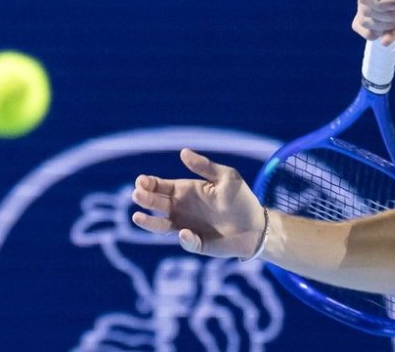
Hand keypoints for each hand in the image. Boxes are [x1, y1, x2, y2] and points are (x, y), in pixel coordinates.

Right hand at [131, 149, 265, 258]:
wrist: (256, 225)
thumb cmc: (241, 199)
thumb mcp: (227, 177)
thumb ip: (205, 167)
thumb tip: (183, 152)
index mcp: (186, 190)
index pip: (161, 186)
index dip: (148, 183)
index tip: (141, 181)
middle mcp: (181, 209)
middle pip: (156, 204)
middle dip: (144, 198)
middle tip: (137, 194)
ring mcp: (186, 226)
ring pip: (161, 226)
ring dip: (149, 222)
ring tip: (137, 216)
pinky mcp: (197, 243)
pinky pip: (186, 242)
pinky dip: (184, 239)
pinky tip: (185, 232)